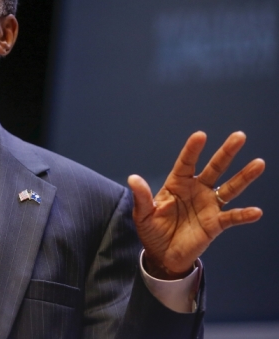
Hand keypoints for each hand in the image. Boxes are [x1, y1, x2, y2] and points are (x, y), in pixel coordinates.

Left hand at [129, 131, 263, 279]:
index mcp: (177, 184)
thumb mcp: (142, 214)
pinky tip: (255, 211)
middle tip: (239, 136)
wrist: (162, 255)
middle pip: (215, 168)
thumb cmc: (152, 231)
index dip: (193, 150)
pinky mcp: (215, 224)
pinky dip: (243, 215)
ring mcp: (208, 206)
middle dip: (226, 152)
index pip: (186, 163)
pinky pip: (232, 217)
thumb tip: (132, 178)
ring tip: (259, 163)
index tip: (200, 135)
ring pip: (230, 188)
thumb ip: (142, 197)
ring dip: (244, 176)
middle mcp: (196, 190)